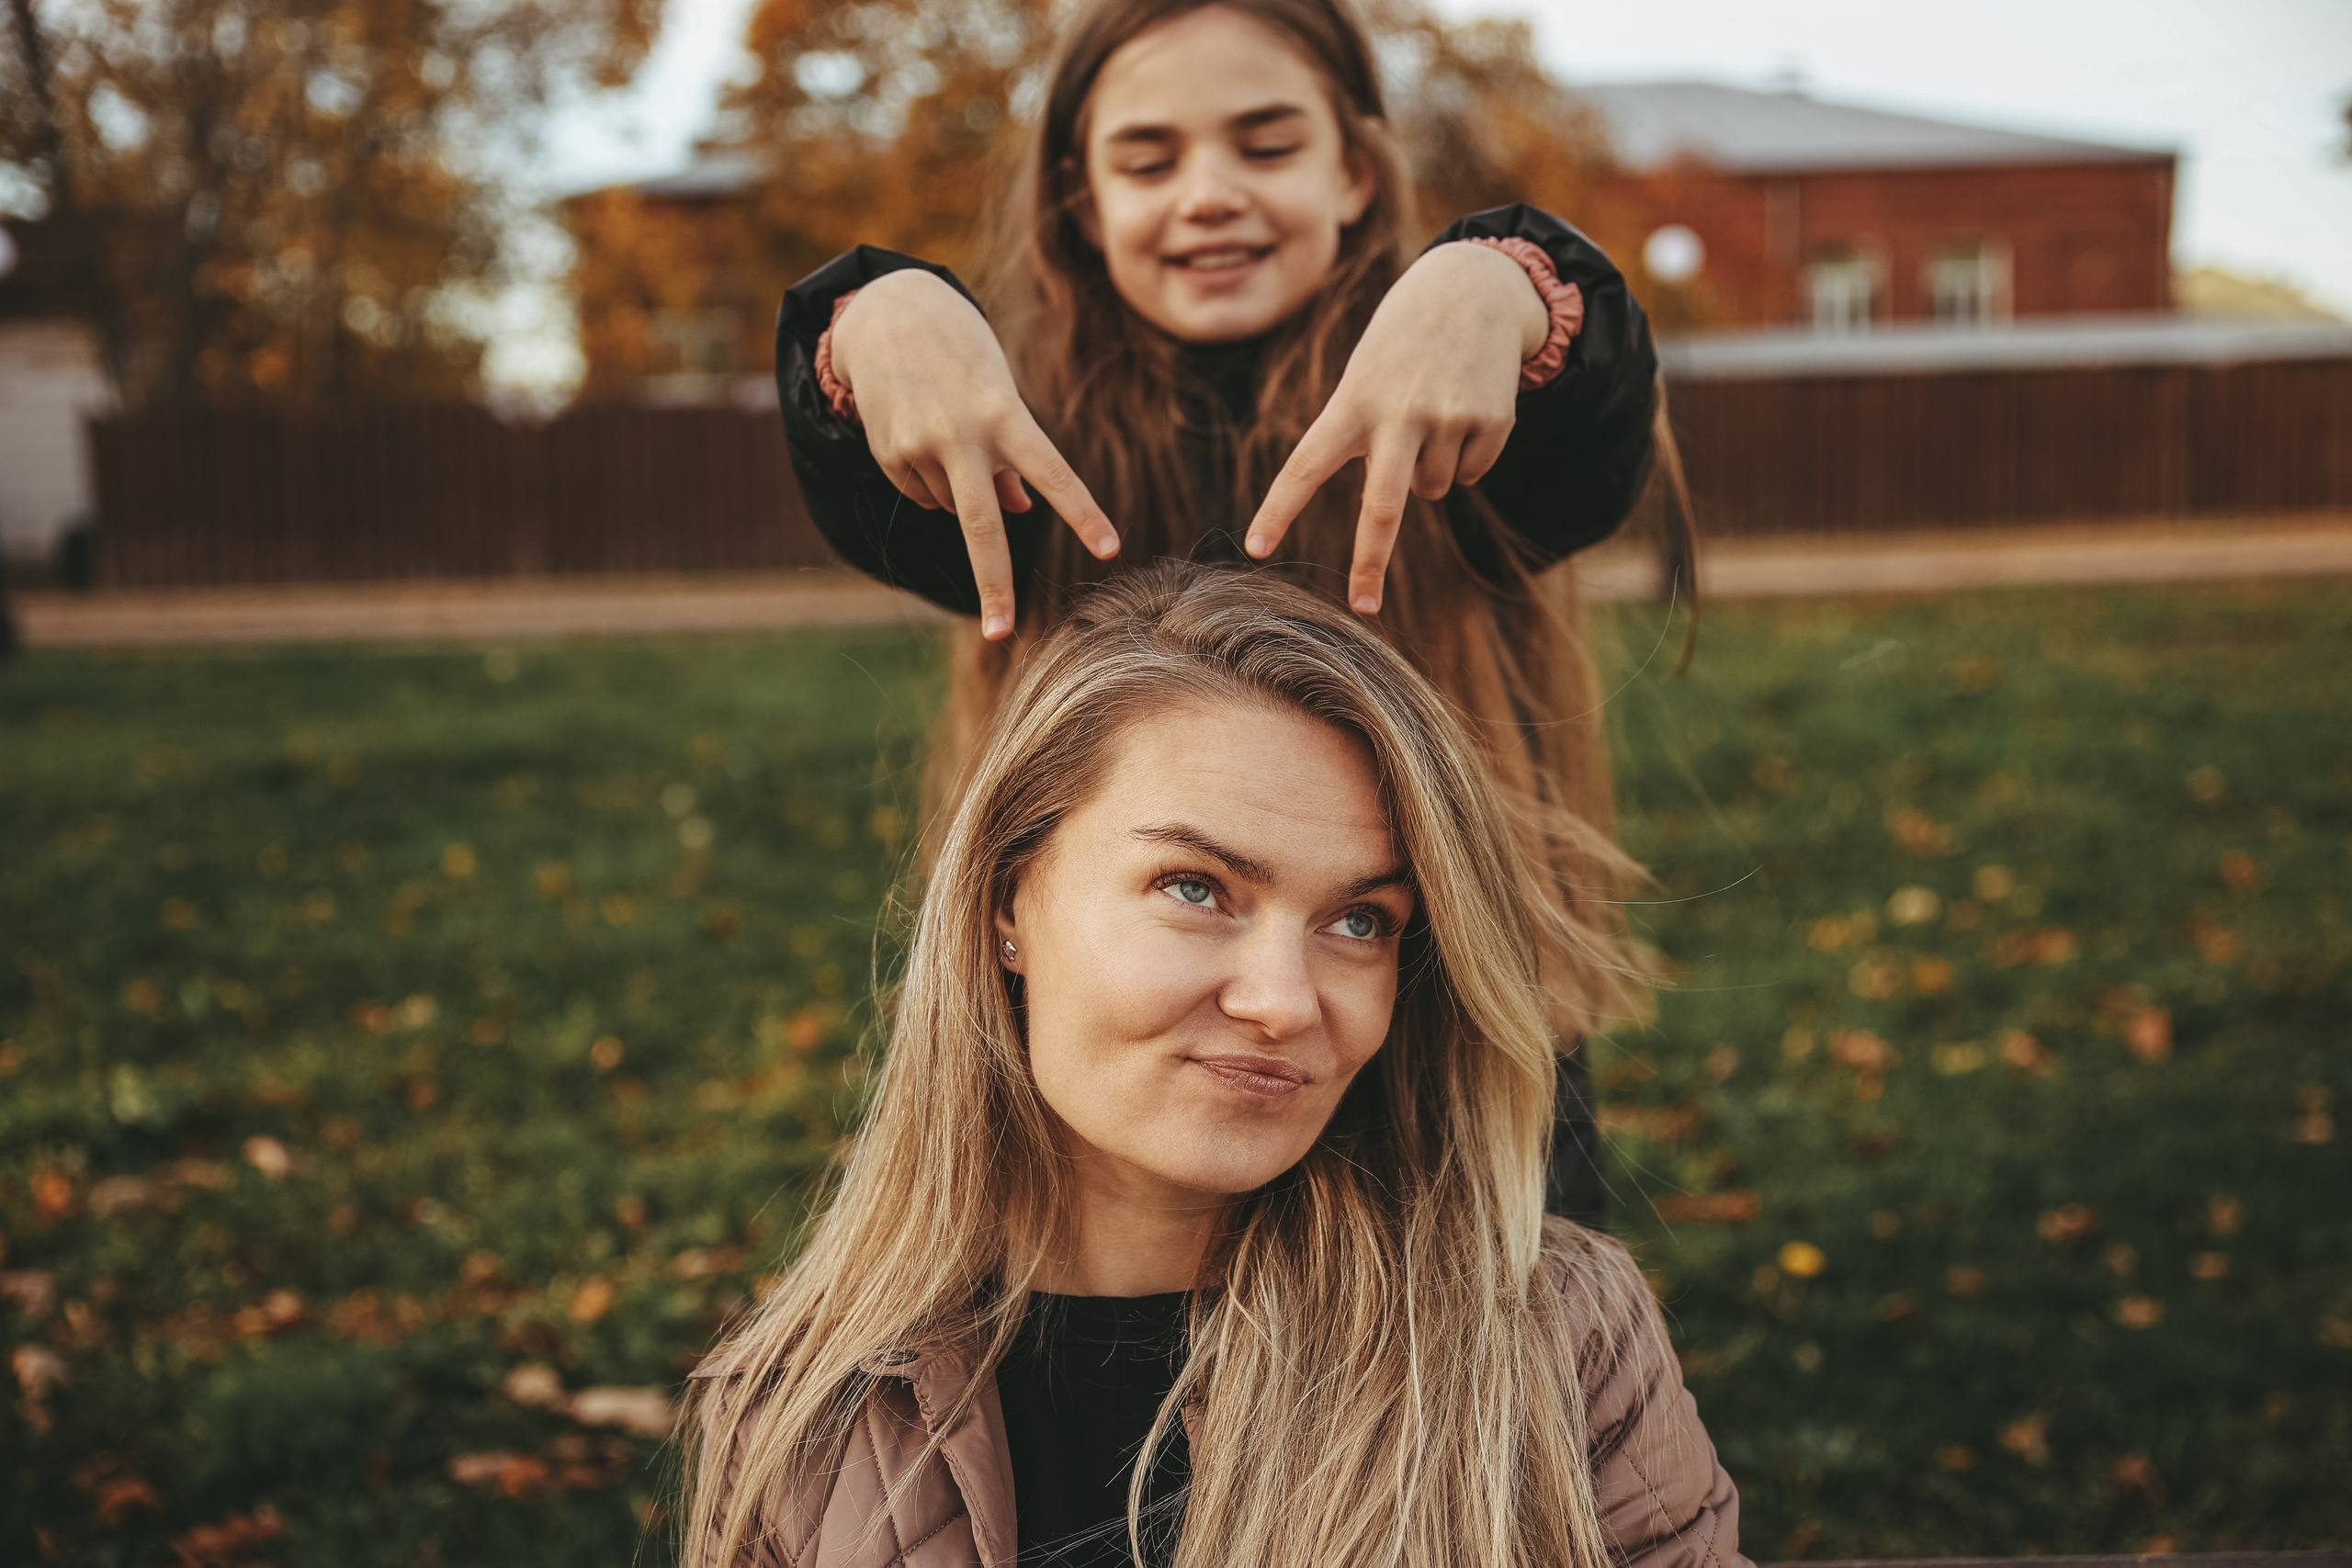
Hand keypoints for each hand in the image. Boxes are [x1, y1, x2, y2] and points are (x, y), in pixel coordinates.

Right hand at [830, 269, 1117, 637]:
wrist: (886, 312)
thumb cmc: (963, 353)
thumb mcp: (1000, 392)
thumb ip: (1014, 453)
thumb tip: (1018, 511)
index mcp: (1003, 414)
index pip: (1053, 472)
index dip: (1082, 513)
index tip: (1109, 549)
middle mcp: (961, 434)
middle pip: (983, 524)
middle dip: (994, 585)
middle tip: (1001, 632)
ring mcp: (919, 446)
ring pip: (953, 506)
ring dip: (960, 492)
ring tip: (947, 430)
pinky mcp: (888, 453)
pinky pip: (921, 493)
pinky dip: (929, 479)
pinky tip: (920, 435)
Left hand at [1244, 242, 1545, 613]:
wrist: (1473, 286)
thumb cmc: (1402, 343)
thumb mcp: (1366, 378)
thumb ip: (1366, 439)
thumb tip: (1404, 506)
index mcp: (1352, 402)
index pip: (1305, 465)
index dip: (1279, 509)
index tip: (1256, 547)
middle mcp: (1398, 413)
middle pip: (1382, 507)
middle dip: (1371, 562)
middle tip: (1364, 606)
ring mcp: (1448, 417)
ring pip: (1433, 491)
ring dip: (1430, 470)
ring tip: (1432, 411)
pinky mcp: (1491, 421)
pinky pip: (1470, 473)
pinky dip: (1467, 454)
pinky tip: (1466, 406)